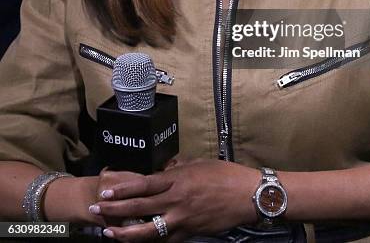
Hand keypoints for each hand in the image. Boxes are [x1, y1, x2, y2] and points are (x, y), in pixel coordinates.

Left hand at [88, 158, 259, 241]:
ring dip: (125, 232)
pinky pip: (166, 240)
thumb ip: (180, 167)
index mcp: (177, 180)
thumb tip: (166, 169)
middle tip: (94, 211)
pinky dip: (151, 242)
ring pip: (147, 230)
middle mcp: (175, 200)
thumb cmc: (226, 175)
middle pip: (138, 206)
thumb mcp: (200, 163)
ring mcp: (182, 220)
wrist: (247, 196)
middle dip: (114, 210)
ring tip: (109, 233)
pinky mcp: (190, 233)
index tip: (104, 193)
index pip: (142, 185)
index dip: (121, 190)